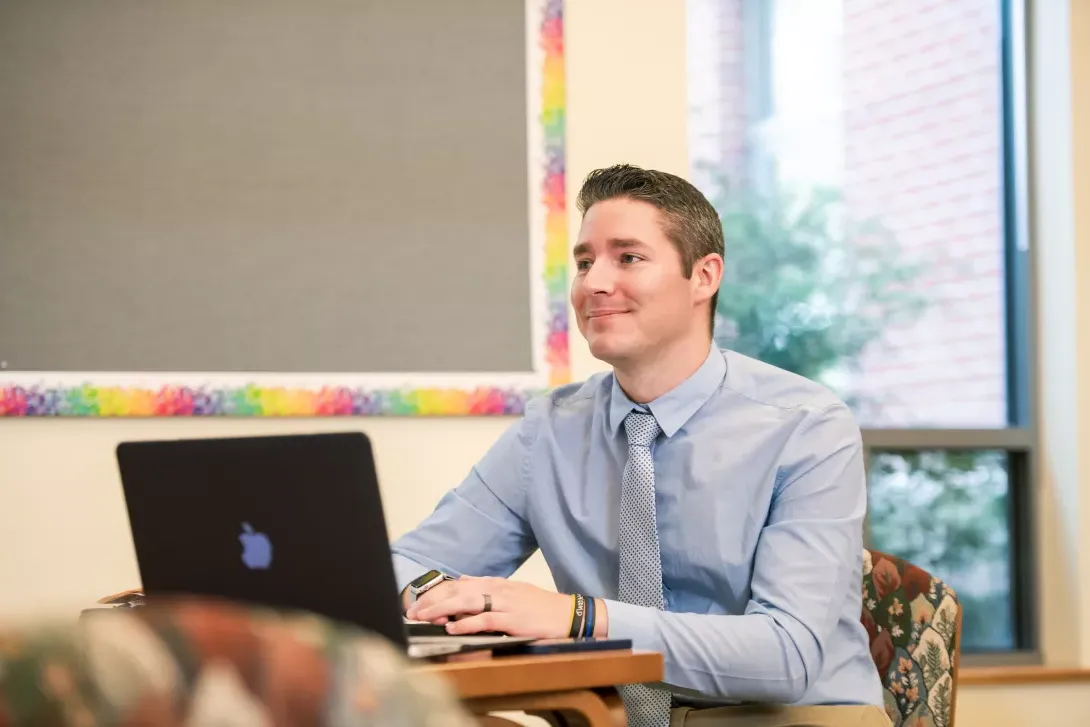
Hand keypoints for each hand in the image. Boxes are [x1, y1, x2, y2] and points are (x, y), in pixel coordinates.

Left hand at [405, 576, 575, 638]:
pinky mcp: (513, 619)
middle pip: (457, 591)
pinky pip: (485, 619)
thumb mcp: (510, 592)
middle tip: (413, 611)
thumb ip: (486, 590)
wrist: (566, 614)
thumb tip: (463, 585)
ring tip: (424, 617)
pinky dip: (467, 622)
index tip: (418, 601)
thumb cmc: (538, 607)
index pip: (458, 584)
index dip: (436, 592)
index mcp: (495, 583)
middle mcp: (497, 589)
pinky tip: (452, 626)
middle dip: (432, 600)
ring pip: (466, 602)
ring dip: (442, 609)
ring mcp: (505, 603)